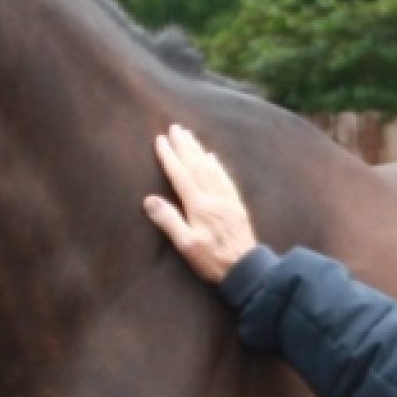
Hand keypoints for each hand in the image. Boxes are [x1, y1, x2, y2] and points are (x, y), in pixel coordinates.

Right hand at [145, 123, 257, 282]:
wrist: (247, 269)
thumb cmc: (213, 261)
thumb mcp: (186, 246)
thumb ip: (169, 221)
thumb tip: (149, 199)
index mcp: (199, 206)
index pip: (181, 175)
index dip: (169, 156)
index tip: (160, 139)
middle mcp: (214, 197)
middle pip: (196, 165)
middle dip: (184, 145)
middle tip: (175, 127)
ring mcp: (227, 199)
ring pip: (211, 168)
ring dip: (198, 149)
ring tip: (189, 135)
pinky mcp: (236, 205)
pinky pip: (225, 178)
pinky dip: (217, 164)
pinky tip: (213, 157)